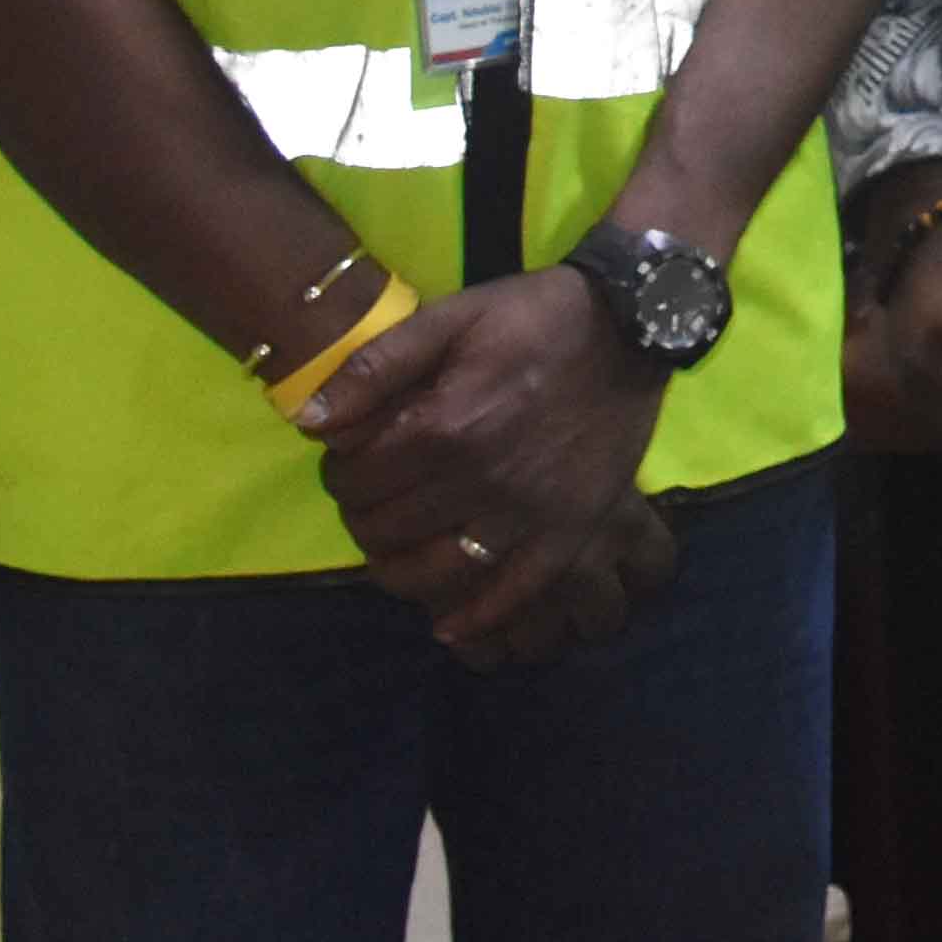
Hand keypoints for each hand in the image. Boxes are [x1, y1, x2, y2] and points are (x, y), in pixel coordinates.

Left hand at [299, 271, 671, 659]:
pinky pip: (515, 593)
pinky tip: (450, 623)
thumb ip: (375, 366)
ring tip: (397, 553)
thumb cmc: (535, 318)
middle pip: (389, 528)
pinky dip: (477, 617)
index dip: (339, 474)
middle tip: (373, 502)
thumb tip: (309, 420)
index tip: (349, 464)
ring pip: (438, 572)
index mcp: (447, 425)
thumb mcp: (451, 318)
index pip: (359, 479)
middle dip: (364, 517)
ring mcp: (530, 512)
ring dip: (402, 572)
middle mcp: (483, 479)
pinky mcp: (570, 530)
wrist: (632, 326)